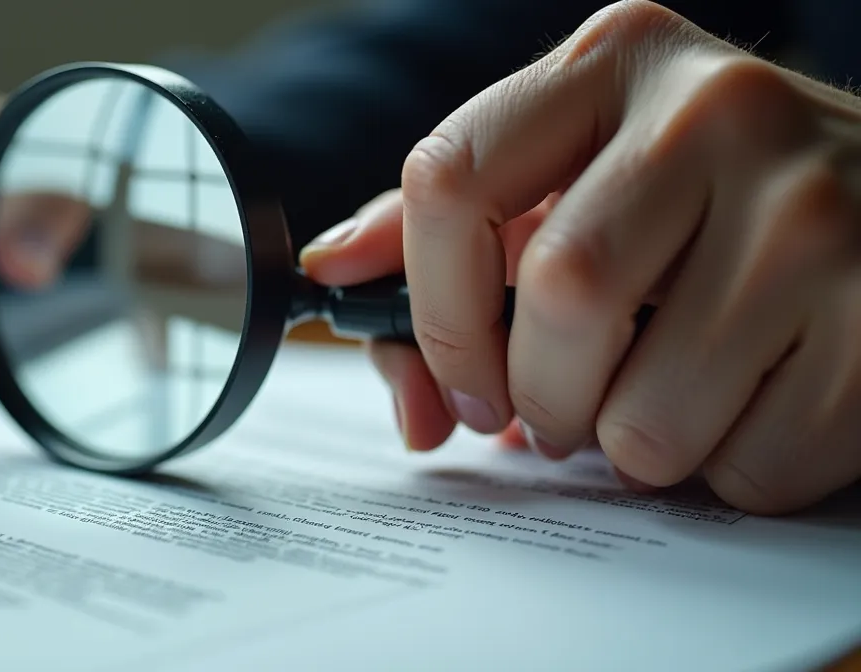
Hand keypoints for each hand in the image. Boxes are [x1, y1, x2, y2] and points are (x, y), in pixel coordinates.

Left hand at [302, 0, 860, 513]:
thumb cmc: (708, 197)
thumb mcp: (583, 166)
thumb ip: (458, 219)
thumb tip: (335, 271)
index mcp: (616, 61)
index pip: (450, 179)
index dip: (431, 309)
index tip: (453, 376)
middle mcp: (718, 110)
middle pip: (560, 297)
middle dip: (538, 397)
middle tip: (553, 416)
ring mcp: (815, 208)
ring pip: (648, 412)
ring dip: (629, 449)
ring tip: (655, 409)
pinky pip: (748, 464)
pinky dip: (723, 473)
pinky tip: (745, 410)